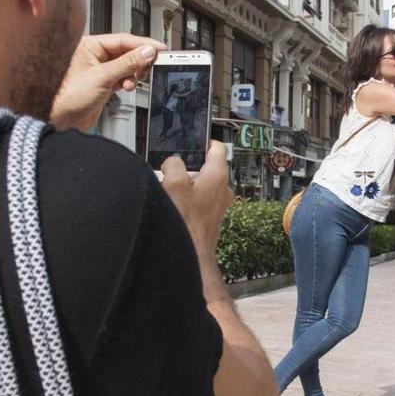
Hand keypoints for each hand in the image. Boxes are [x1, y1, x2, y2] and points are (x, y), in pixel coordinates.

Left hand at [51, 33, 165, 130]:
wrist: (59, 120)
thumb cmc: (67, 96)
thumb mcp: (102, 77)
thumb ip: (127, 63)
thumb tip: (146, 52)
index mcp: (89, 45)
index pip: (122, 40)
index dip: (142, 44)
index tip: (158, 49)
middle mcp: (94, 56)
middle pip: (126, 52)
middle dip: (139, 60)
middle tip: (151, 65)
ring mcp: (99, 71)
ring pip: (126, 66)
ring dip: (134, 73)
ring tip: (134, 79)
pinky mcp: (103, 84)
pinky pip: (122, 77)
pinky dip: (128, 82)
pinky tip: (127, 86)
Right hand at [160, 141, 234, 260]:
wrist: (190, 255)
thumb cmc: (185, 223)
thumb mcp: (173, 183)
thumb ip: (173, 164)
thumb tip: (173, 164)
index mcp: (218, 176)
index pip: (216, 147)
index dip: (203, 141)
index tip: (192, 140)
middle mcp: (223, 189)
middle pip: (205, 166)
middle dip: (187, 167)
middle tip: (171, 172)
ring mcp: (219, 205)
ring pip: (200, 184)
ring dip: (186, 185)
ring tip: (171, 193)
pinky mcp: (211, 217)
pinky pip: (199, 200)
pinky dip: (187, 199)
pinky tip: (175, 207)